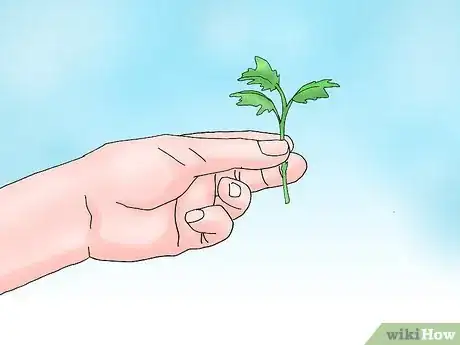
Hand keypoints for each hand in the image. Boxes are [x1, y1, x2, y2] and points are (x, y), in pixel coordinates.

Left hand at [83, 131, 306, 260]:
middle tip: (294, 169)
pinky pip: (220, 229)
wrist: (96, 205)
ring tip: (220, 192)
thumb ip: (238, 153)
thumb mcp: (191, 153)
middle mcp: (202, 180)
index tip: (295, 155)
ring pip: (238, 206)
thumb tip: (282, 147)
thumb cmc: (137, 167)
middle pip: (248, 179)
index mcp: (200, 153)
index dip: (270, 153)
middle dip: (268, 176)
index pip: (243, 151)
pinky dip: (214, 222)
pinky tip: (194, 217)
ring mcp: (198, 207)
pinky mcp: (191, 233)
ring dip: (236, 200)